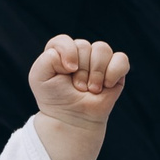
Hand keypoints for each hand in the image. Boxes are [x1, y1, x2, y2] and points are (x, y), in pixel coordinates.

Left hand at [29, 36, 129, 159]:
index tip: (67, 71)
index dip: (67, 52)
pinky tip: (106, 86)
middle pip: (84, 46)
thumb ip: (46, 60)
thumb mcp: (38, 79)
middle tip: (78, 87)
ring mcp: (98, 60)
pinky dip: (113, 73)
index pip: (63, 40)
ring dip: (95, 73)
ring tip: (91, 89)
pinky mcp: (115, 69)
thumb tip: (72, 58)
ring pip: (102, 49)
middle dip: (80, 71)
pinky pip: (121, 59)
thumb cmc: (55, 98)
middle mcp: (80, 53)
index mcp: (60, 52)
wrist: (72, 119)